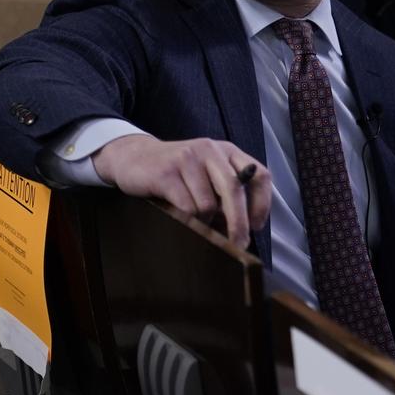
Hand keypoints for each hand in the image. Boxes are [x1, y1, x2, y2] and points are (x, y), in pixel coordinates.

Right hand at [92, 135, 270, 248]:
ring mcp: (187, 159)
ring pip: (207, 204)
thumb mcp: (206, 175)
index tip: (256, 226)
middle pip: (234, 190)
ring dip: (203, 220)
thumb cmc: (176, 173)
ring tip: (192, 217)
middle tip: (238, 244)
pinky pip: (186, 207)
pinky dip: (186, 219)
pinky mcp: (166, 172)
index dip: (262, 204)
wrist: (133, 157)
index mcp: (226, 151)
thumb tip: (244, 229)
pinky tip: (177, 213)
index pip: (259, 175)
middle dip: (238, 223)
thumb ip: (226, 193)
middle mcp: (209, 150)